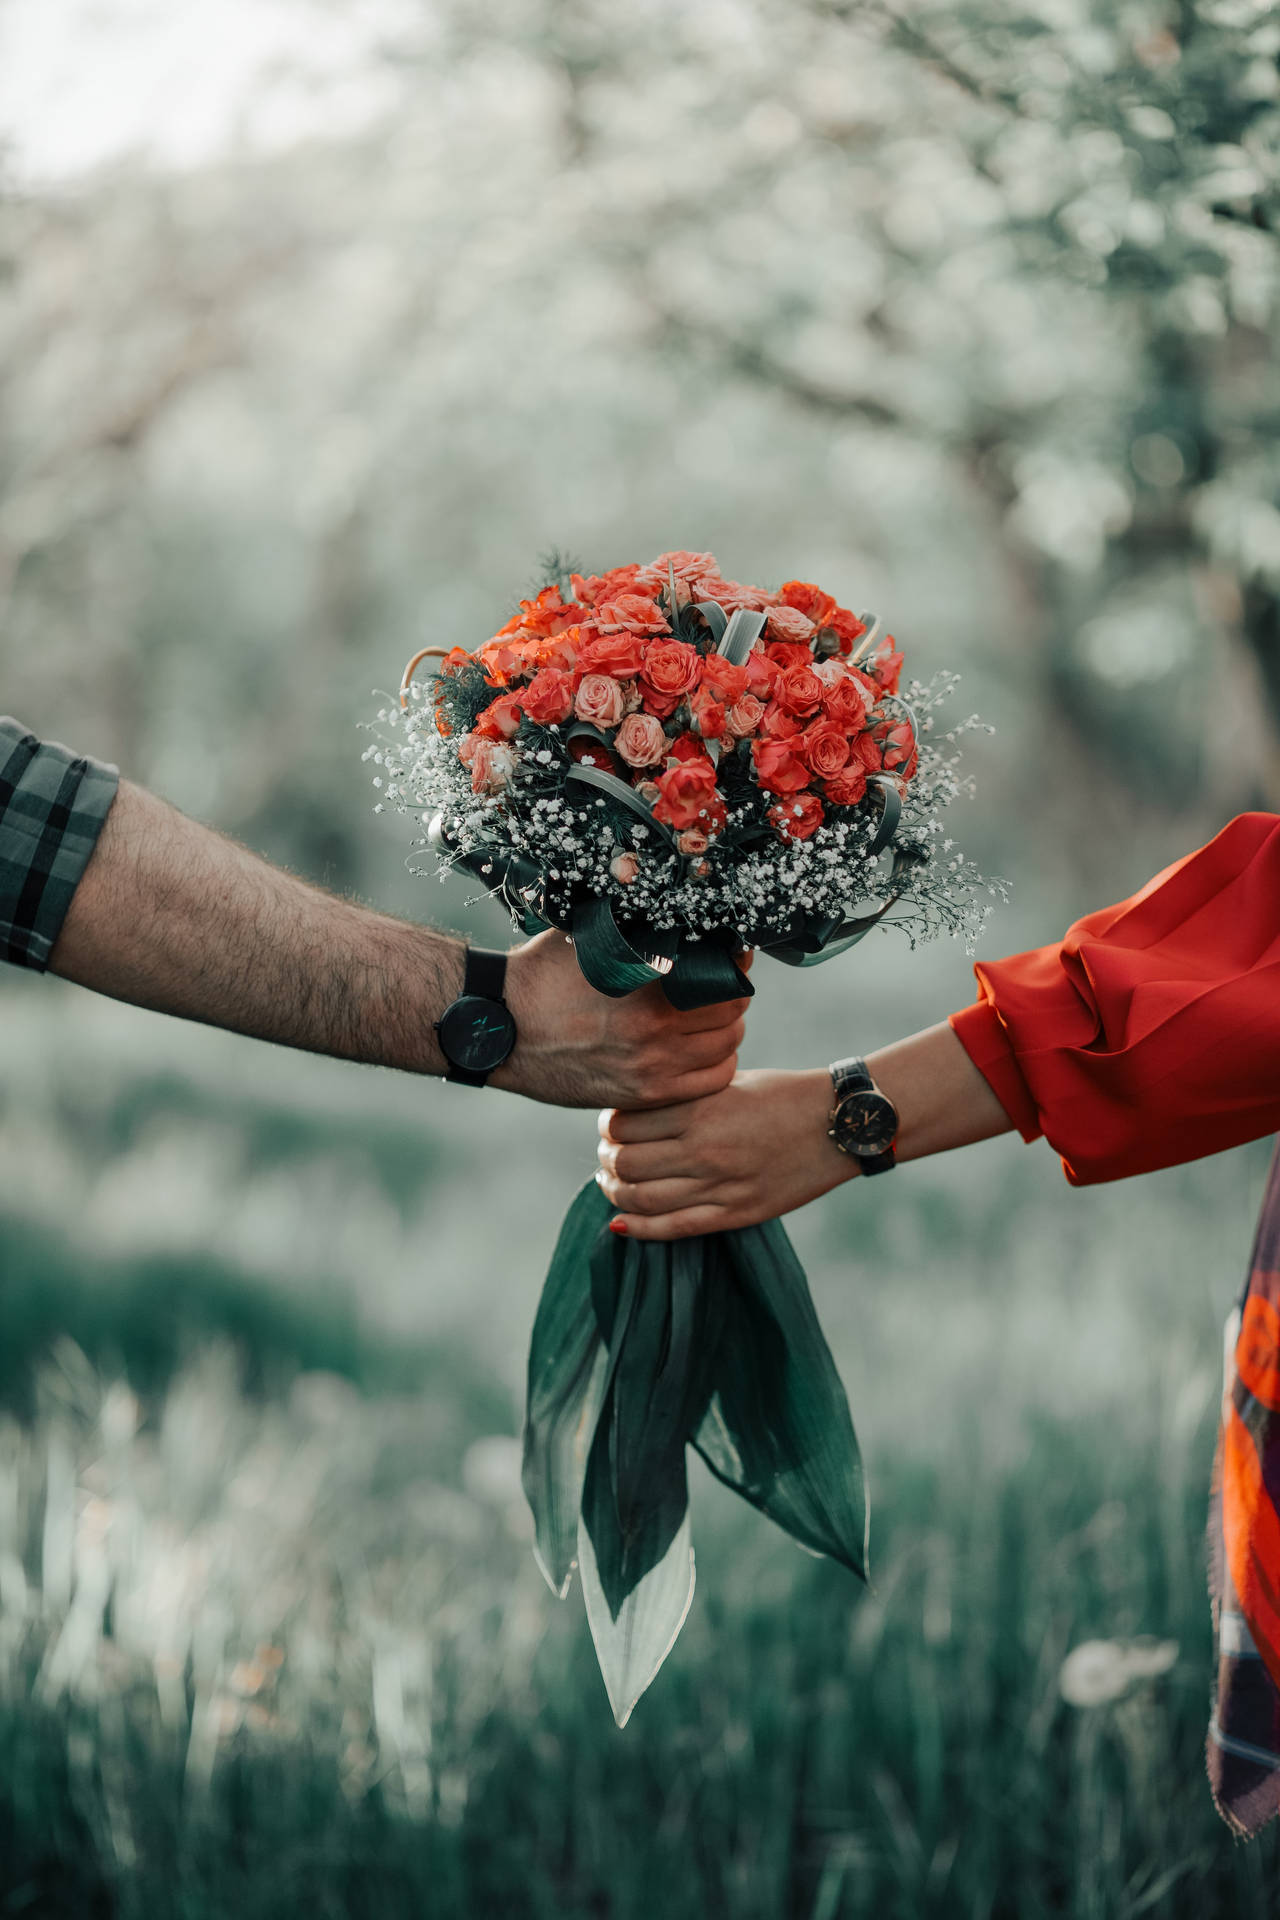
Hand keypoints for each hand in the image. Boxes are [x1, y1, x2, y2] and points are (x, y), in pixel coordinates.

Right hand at [497, 930, 748, 1108]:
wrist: (500, 1028)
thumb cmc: (541, 975)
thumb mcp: (589, 935)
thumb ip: (637, 926)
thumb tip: (675, 906)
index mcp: (648, 982)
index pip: (725, 972)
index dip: (735, 961)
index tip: (731, 956)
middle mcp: (657, 1027)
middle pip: (733, 1011)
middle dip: (732, 995)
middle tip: (720, 988)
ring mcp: (654, 1066)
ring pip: (727, 1047)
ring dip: (726, 1030)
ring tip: (710, 1020)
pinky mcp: (644, 1093)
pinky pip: (710, 1083)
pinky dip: (716, 1064)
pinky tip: (700, 1051)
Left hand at [595, 1067, 855, 1237]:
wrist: (839, 1124)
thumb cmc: (783, 1094)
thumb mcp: (729, 1082)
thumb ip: (685, 1098)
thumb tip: (635, 1112)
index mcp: (701, 1108)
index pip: (625, 1123)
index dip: (607, 1126)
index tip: (609, 1125)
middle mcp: (705, 1148)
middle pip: (626, 1163)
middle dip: (606, 1160)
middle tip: (606, 1155)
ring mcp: (720, 1185)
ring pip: (641, 1199)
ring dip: (615, 1193)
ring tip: (613, 1184)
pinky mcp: (736, 1213)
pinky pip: (673, 1228)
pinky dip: (638, 1228)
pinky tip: (622, 1221)